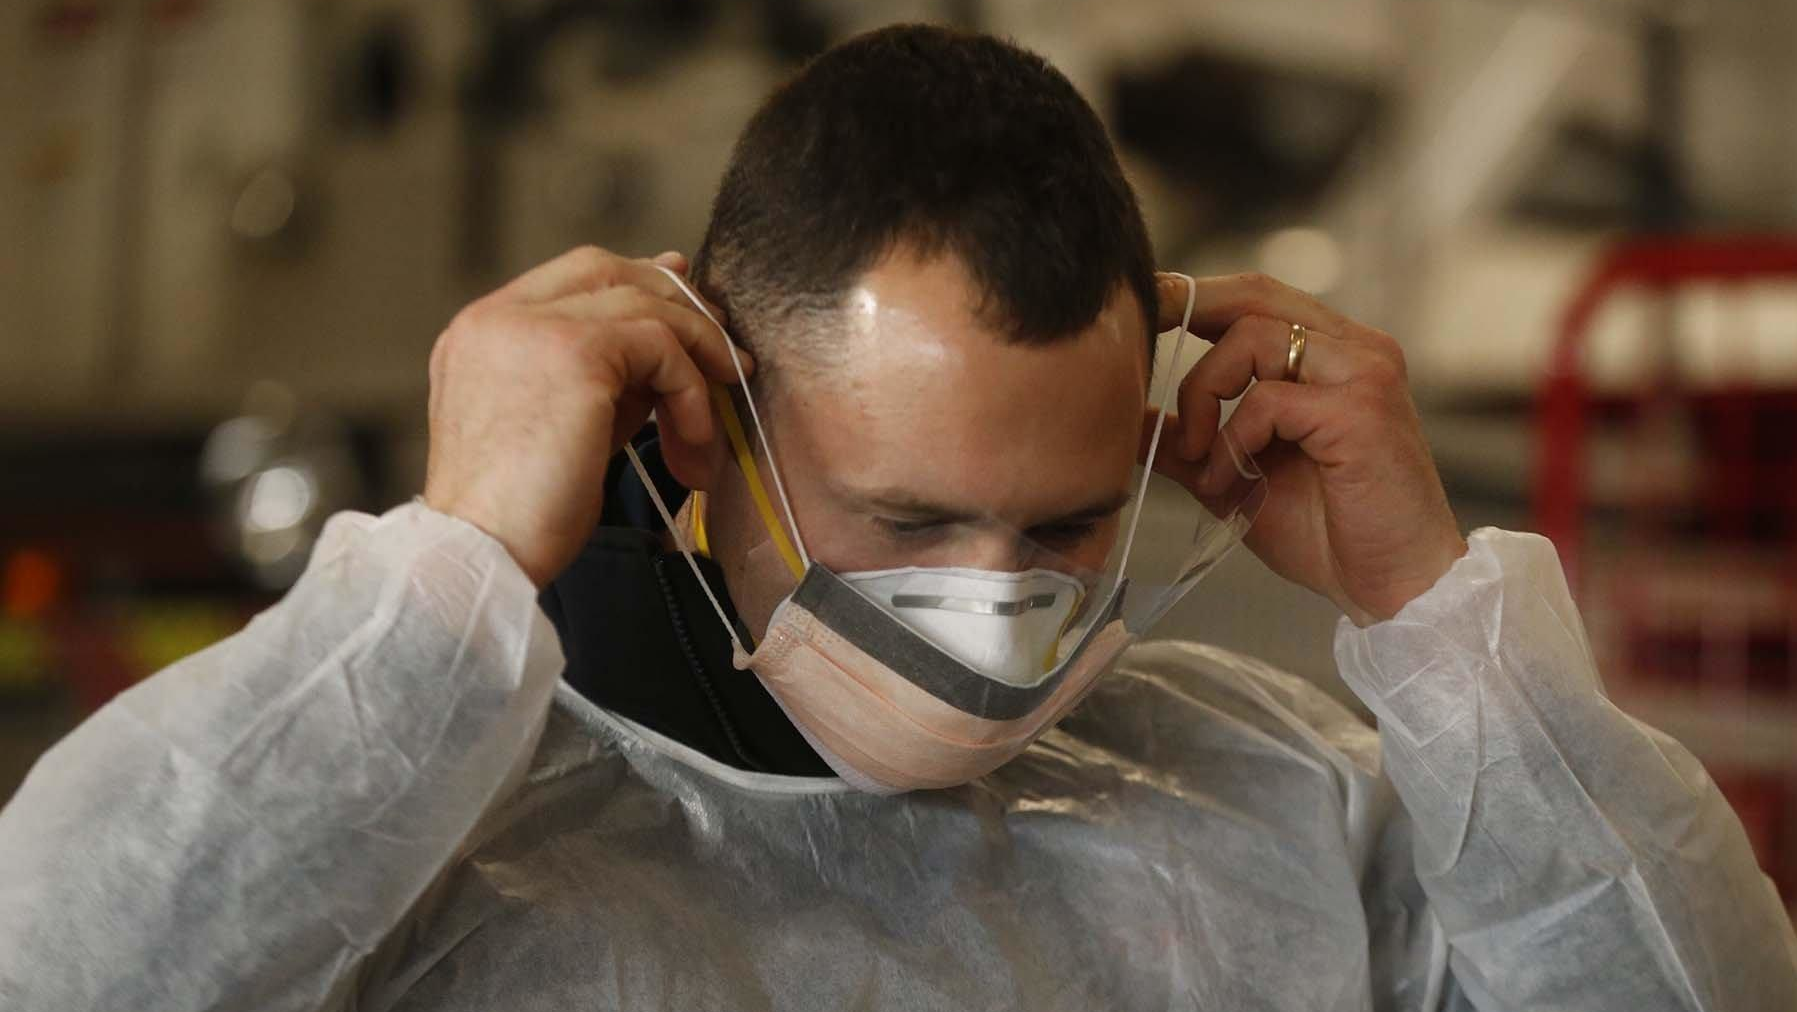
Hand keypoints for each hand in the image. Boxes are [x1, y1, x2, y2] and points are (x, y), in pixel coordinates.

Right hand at [423, 246, 748, 587]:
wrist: (480, 555)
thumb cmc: (518, 515)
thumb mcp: (562, 426)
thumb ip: (605, 377)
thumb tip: (666, 338)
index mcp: (482, 332)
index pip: (571, 277)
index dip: (636, 283)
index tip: (684, 308)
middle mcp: (499, 317)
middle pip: (607, 269)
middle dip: (675, 303)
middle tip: (721, 349)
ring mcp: (532, 327)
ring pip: (644, 305)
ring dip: (696, 358)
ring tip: (712, 420)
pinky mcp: (573, 352)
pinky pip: (661, 348)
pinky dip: (690, 392)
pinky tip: (693, 442)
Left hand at [1148, 273, 1465, 625]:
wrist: (1395, 587)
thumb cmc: (1330, 535)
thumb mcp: (1237, 479)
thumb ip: (1190, 443)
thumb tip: (1130, 418)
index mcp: (1332, 356)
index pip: (1254, 299)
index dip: (1192, 298)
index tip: (1140, 317)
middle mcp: (1355, 350)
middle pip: (1253, 296)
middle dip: (1185, 310)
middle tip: (1139, 342)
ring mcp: (1363, 373)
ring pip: (1253, 338)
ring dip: (1204, 394)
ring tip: (1198, 457)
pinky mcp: (1360, 409)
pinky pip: (1267, 399)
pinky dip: (1231, 440)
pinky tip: (1226, 480)